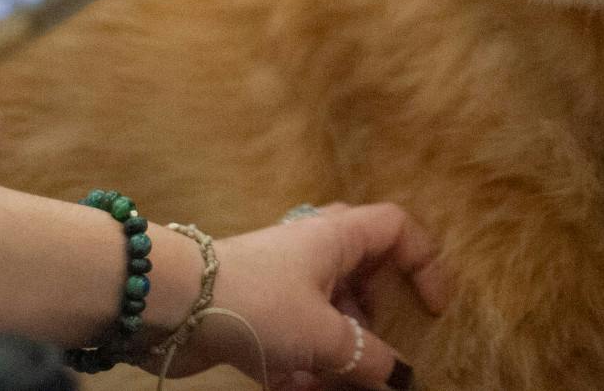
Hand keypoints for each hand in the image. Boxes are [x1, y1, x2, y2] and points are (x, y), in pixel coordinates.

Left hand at [167, 203, 449, 390]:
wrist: (169, 305)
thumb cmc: (258, 302)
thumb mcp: (325, 336)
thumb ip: (369, 359)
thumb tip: (401, 379)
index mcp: (337, 236)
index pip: (397, 229)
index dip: (425, 262)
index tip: (433, 309)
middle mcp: (312, 249)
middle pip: (362, 273)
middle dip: (373, 319)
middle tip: (378, 349)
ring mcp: (280, 279)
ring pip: (325, 312)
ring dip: (334, 353)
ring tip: (332, 385)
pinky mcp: (251, 309)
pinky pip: (291, 337)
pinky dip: (300, 366)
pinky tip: (298, 389)